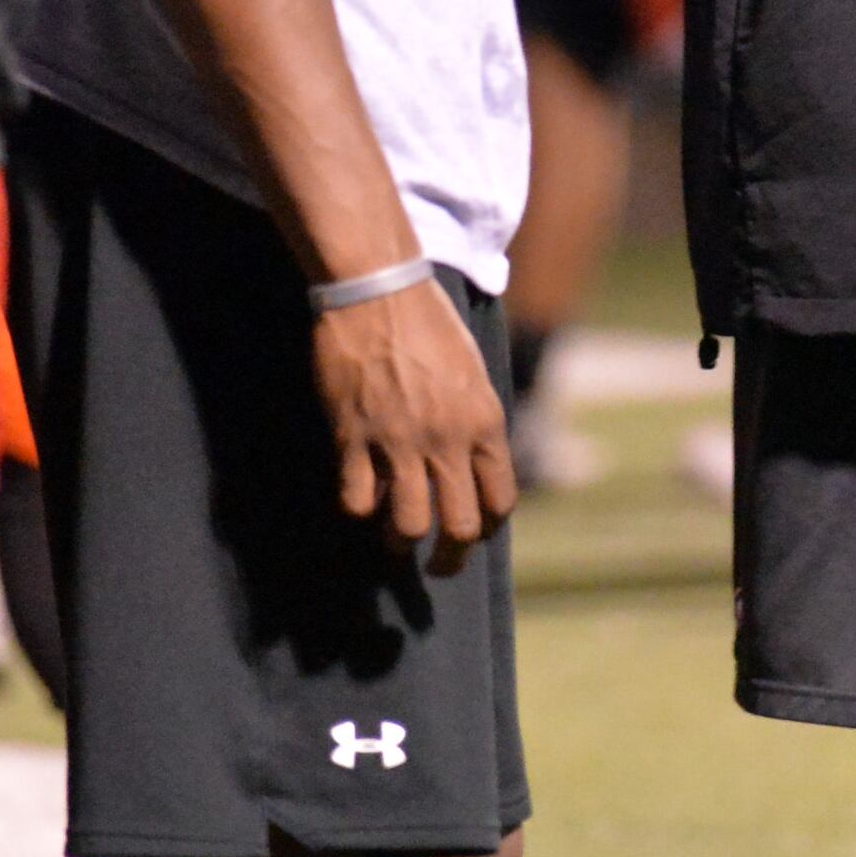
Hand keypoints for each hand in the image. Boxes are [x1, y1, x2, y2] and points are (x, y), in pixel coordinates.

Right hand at [311, 276, 517, 573]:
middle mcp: (447, 437)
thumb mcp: (473, 370)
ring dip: (401, 542)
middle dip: (451, 559)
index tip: (477, 533)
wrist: (378, 289)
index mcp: (485, 420)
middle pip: (461, 526)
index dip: (490, 526)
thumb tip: (475, 466)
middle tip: (440, 567)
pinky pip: (358, 500)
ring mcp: (399, 441)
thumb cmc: (429, 322)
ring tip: (395, 540)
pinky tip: (362, 501)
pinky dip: (360, 509)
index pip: (501, 499)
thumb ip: (477, 420)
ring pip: (408, 525)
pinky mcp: (354, 436)